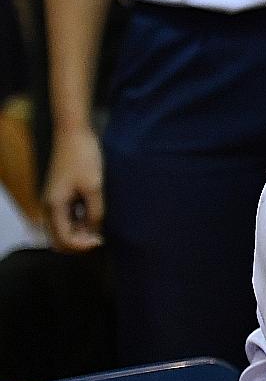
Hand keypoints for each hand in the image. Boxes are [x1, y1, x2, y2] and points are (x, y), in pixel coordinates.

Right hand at [44, 128, 103, 251]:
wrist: (74, 134)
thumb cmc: (84, 157)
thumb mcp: (94, 187)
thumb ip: (94, 212)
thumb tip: (95, 232)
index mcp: (54, 206)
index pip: (63, 239)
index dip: (82, 246)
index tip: (100, 241)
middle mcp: (49, 206)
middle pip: (58, 239)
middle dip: (77, 244)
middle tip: (99, 239)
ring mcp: (54, 200)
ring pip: (62, 229)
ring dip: (78, 233)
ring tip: (99, 228)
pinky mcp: (60, 194)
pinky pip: (66, 217)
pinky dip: (78, 222)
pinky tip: (94, 218)